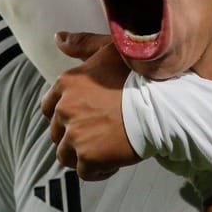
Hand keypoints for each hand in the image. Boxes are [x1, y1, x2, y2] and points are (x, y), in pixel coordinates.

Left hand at [40, 32, 137, 180]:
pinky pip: (84, 172)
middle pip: (57, 132)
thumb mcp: (109, 49)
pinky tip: (114, 162)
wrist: (161, 105)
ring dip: (82, 155)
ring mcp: (74, 135)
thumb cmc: (140, 75)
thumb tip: (57, 38)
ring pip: (66, 155)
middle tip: (99, 134)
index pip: (49, 108)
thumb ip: (82, 44)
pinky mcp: (87, 157)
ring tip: (104, 150)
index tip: (84, 118)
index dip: (65, 115)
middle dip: (74, 135)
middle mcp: (64, 109)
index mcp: (66, 84)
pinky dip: (98, 170)